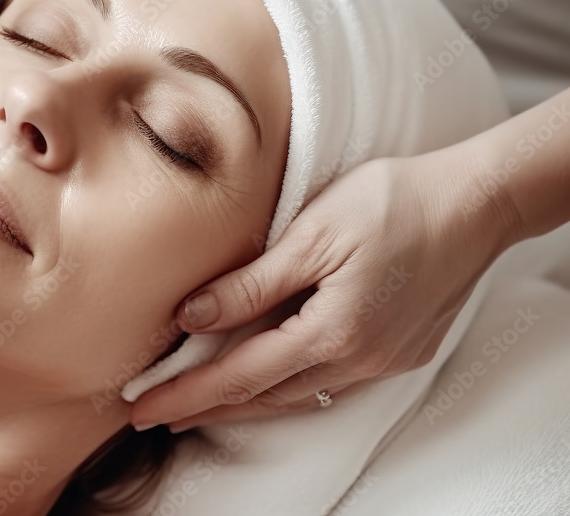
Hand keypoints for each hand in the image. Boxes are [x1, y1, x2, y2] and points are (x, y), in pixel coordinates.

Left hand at [130, 149, 516, 431]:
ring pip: (296, 395)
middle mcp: (357, 360)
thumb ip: (251, 284)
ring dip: (244, 403)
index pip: (239, 374)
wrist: (475, 202)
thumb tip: (191, 317)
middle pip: (264, 396)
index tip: (141, 406)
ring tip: (201, 407)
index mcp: (332, 333)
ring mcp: (381, 361)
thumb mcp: (311, 235)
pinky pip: (328, 383)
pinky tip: (269, 385)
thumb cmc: (393, 203)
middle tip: (155, 416)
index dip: (186, 392)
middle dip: (205, 408)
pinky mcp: (397, 351)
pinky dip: (286, 389)